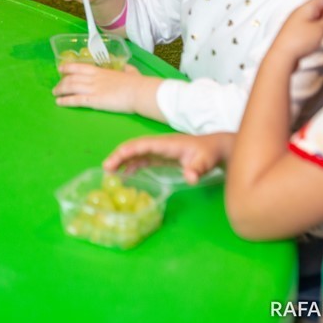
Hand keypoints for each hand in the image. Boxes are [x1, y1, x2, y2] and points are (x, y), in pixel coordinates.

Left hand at [53, 63, 160, 113]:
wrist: (138, 91)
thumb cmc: (137, 82)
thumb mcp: (131, 71)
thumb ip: (127, 69)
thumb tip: (127, 68)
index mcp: (101, 71)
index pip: (80, 67)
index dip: (68, 67)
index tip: (61, 69)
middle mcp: (94, 78)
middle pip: (72, 78)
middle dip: (62, 82)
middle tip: (56, 86)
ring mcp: (93, 89)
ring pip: (71, 87)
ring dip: (60, 90)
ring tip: (55, 94)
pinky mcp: (93, 101)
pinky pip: (75, 100)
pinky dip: (65, 101)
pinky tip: (59, 102)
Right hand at [103, 133, 232, 184]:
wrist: (217, 148)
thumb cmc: (209, 153)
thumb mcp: (205, 162)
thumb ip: (197, 169)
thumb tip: (190, 178)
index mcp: (165, 143)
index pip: (141, 145)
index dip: (126, 152)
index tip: (112, 161)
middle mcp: (159, 145)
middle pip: (134, 147)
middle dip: (118, 156)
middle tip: (105, 170)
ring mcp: (159, 150)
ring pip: (136, 153)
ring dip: (122, 161)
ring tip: (109, 174)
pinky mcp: (162, 157)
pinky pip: (142, 159)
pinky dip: (131, 165)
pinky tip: (125, 175)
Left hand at [266, 0, 322, 65]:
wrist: (282, 56)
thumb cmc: (298, 41)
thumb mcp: (319, 30)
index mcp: (305, 8)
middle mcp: (299, 14)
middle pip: (317, 8)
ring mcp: (296, 24)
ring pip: (313, 18)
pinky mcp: (295, 34)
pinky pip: (308, 27)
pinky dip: (316, 30)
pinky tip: (320, 37)